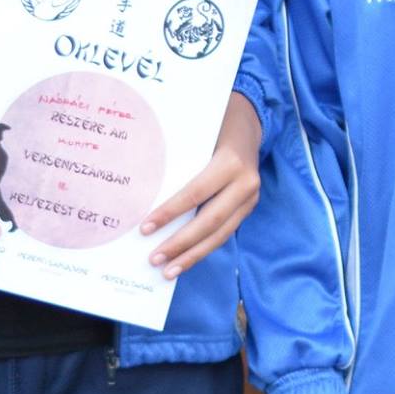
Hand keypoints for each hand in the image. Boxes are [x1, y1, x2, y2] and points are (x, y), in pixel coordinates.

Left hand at [141, 92, 262, 278]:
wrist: (250, 122)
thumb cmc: (214, 126)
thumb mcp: (198, 136)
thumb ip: (180, 160)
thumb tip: (144, 190)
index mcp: (231, 162)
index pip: (196, 193)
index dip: (170, 213)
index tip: (145, 228)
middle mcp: (246, 183)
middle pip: (210, 221)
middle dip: (181, 243)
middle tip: (154, 259)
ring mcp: (251, 198)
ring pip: (220, 234)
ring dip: (192, 255)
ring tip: (168, 271)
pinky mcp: (249, 207)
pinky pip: (225, 232)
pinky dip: (204, 248)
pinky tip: (185, 260)